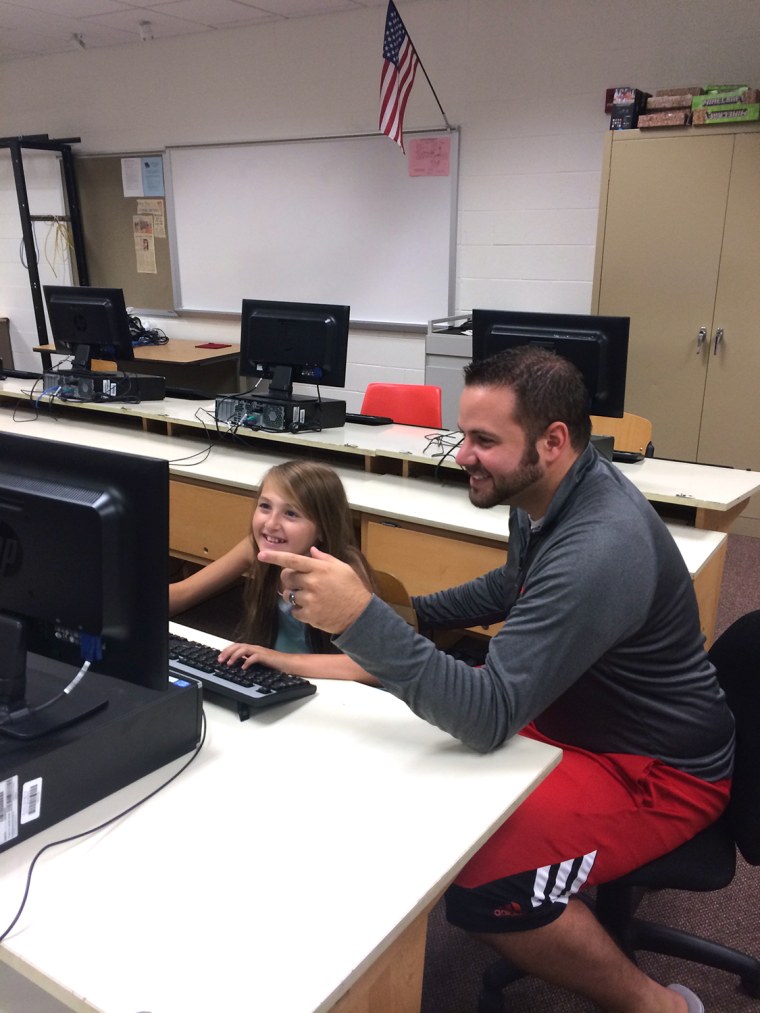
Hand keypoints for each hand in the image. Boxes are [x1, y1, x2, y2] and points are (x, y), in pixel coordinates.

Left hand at [217, 642, 286, 670]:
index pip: (237, 646)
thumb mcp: (258, 662)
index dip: (227, 650)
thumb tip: (238, 664)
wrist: (288, 664)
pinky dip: (248, 662)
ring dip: (235, 656)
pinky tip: (243, 667)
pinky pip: (255, 657)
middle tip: (220, 660)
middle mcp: (256, 648)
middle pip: (238, 646)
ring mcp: (261, 652)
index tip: (220, 657)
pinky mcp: (266, 657)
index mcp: (253, 649)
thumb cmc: (274, 664)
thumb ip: (249, 660)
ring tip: (229, 663)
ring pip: (244, 649)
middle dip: (227, 652)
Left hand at [257, 546, 371, 633]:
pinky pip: (294, 611)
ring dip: (295, 596)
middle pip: (286, 577)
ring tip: (311, 598)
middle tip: (300, 583)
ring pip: (289, 595)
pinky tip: (312, 608)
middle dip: (290, 579)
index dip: (275, 557)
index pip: (293, 559)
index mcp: (320, 568)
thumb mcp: (342, 568)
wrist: (360, 615)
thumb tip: (311, 550)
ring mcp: (309, 599)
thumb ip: (325, 558)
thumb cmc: (352, 588)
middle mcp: (312, 582)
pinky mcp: (309, 615)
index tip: (261, 555)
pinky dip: (299, 610)